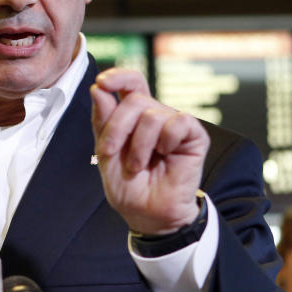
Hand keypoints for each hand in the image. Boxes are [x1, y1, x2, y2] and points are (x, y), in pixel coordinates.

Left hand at [90, 68, 209, 234]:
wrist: (147, 215)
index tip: (101, 83)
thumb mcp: (106, 153)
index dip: (117, 76)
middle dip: (117, 128)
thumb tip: (98, 88)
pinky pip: (178, 122)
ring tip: (137, 165)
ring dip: (139, 145)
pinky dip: (165, 141)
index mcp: (133, 115)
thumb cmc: (129, 186)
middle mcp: (155, 114)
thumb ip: (102, 121)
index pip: (130, 82)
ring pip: (152, 114)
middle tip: (111, 153)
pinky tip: (164, 155)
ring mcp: (174, 124)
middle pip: (135, 99)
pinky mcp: (194, 136)